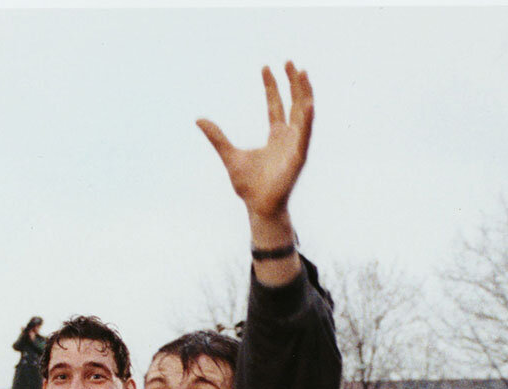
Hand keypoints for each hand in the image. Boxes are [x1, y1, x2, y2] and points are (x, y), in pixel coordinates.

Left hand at [197, 62, 312, 222]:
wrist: (258, 207)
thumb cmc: (248, 186)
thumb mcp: (229, 155)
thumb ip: (217, 137)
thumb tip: (199, 120)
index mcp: (275, 136)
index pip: (276, 106)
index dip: (272, 87)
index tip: (266, 67)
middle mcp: (289, 138)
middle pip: (294, 104)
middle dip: (293, 83)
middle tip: (290, 62)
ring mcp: (296, 146)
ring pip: (303, 115)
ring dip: (304, 94)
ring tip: (303, 73)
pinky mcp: (299, 157)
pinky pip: (305, 135)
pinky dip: (307, 120)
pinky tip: (309, 104)